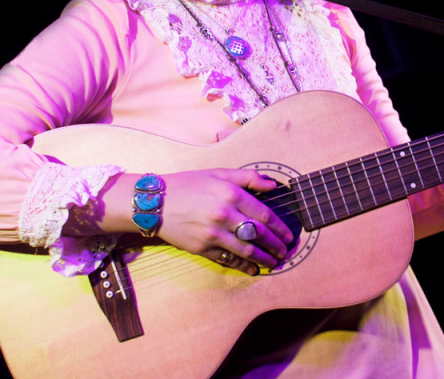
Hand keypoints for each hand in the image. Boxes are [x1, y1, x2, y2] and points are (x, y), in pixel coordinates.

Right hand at [158, 169, 296, 274]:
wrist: (155, 202)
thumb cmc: (188, 184)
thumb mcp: (219, 173)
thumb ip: (248, 178)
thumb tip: (273, 185)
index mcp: (231, 195)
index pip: (264, 215)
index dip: (280, 228)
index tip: (288, 235)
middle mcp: (224, 215)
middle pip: (259, 235)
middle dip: (275, 246)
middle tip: (285, 252)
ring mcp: (213, 234)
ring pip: (247, 250)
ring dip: (264, 259)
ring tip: (273, 263)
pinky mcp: (202, 248)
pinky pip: (228, 260)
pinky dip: (243, 266)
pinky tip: (253, 269)